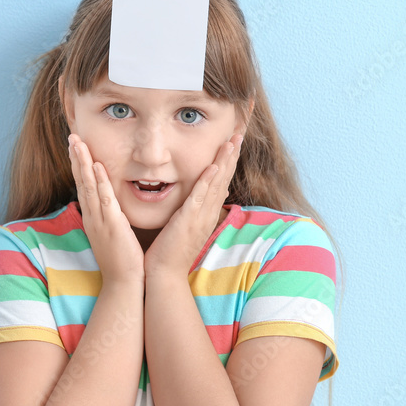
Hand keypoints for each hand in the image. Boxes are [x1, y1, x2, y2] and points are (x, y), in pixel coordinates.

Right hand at [68, 133, 145, 284]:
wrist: (123, 282)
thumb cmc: (122, 260)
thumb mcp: (115, 234)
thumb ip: (112, 219)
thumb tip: (113, 208)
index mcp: (94, 218)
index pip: (85, 187)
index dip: (80, 167)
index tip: (77, 148)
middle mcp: (93, 216)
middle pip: (82, 182)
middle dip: (76, 158)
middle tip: (72, 136)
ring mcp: (99, 220)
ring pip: (89, 186)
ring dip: (83, 163)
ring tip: (77, 143)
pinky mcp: (111, 225)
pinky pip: (104, 199)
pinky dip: (100, 181)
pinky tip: (96, 166)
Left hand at [144, 133, 242, 277]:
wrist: (165, 274)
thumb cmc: (172, 250)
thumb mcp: (189, 224)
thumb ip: (199, 207)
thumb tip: (215, 192)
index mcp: (208, 211)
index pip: (222, 180)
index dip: (229, 160)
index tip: (234, 140)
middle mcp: (209, 212)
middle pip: (224, 177)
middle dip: (232, 154)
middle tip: (240, 132)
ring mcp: (201, 216)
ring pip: (217, 183)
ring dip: (225, 161)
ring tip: (232, 141)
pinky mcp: (189, 221)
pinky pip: (200, 197)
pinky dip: (208, 181)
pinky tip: (213, 166)